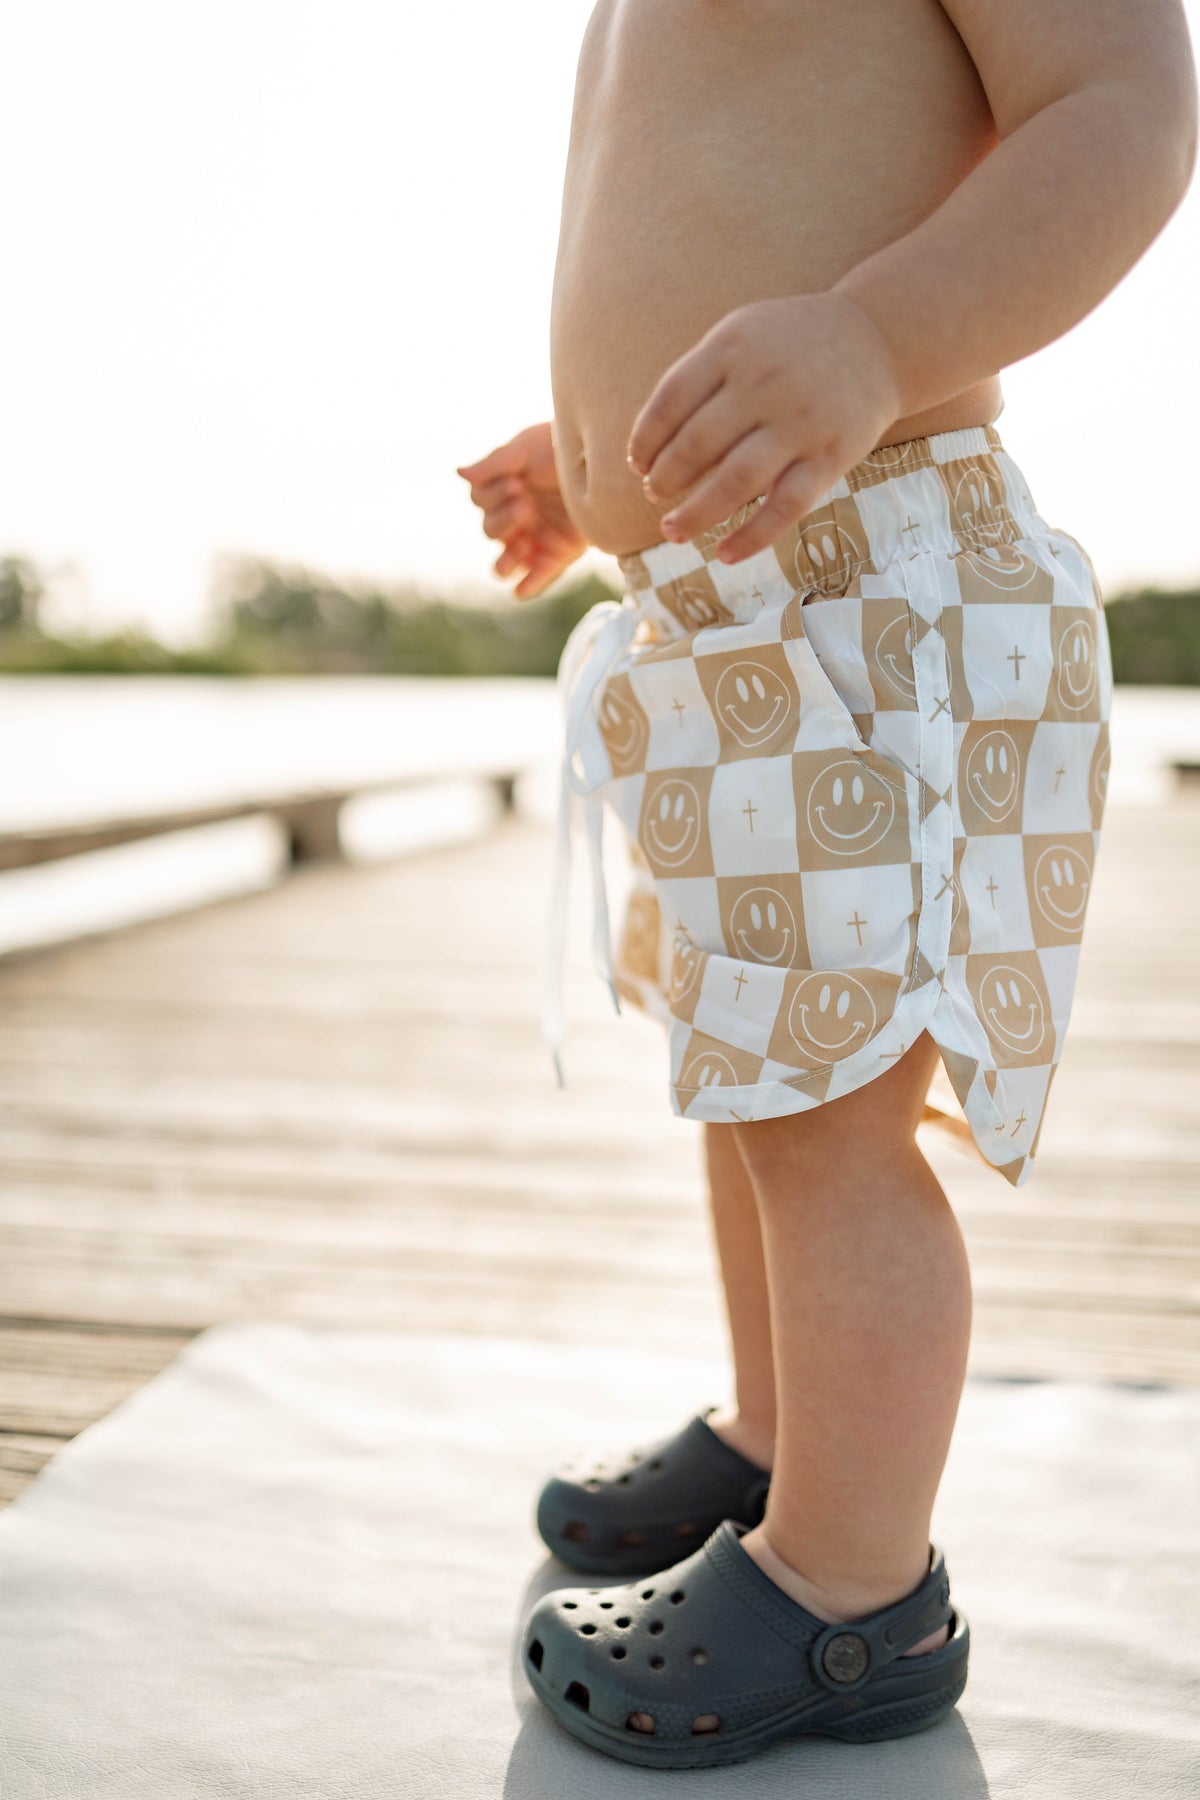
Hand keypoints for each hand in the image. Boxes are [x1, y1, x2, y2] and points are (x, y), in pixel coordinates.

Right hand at [456, 422, 586, 598]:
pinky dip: (529, 585)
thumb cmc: (560, 448)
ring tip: (519, 549)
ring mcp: (535, 538)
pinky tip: (521, 591)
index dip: (493, 495)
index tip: (516, 482)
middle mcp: (515, 517)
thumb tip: (457, 472)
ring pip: (507, 561)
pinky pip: (539, 575)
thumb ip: (493, 464)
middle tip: (525, 505)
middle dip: (503, 520)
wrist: (603, 461)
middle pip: (491, 531)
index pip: (481, 501)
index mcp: (503, 491)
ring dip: (507, 559)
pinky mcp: (558, 554)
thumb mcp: (526, 448)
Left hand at [625, 293, 901, 563]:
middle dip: (666, 478)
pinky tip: (724, 555)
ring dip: (695, 513)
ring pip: (735, 481)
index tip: (638, 464)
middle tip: (655, 495)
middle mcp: (764, 384)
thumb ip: (700, 378)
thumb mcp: (741, 335)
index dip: (646, 440)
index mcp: (733, 348)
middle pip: (697, 444)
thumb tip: (651, 449)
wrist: (878, 338)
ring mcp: (799, 423)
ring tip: (673, 530)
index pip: (671, 402)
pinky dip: (751, 537)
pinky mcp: (830, 457)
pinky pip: (785, 507)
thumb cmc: (791, 345)